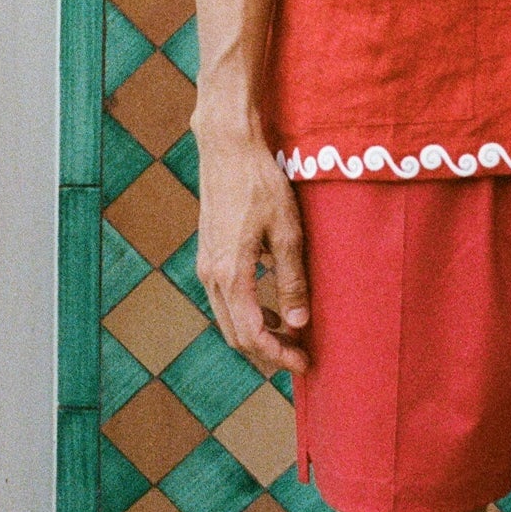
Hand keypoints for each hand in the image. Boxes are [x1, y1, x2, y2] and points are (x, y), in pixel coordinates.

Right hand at [195, 126, 310, 372]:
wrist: (227, 148)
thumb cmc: (260, 184)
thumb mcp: (287, 231)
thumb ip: (292, 279)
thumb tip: (298, 322)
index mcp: (230, 274)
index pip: (252, 334)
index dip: (278, 355)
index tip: (304, 363)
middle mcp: (211, 275)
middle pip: (236, 334)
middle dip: (268, 350)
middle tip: (300, 353)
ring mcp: (206, 264)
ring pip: (228, 318)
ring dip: (256, 332)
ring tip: (289, 333)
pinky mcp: (208, 254)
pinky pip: (224, 299)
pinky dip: (246, 312)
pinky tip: (270, 305)